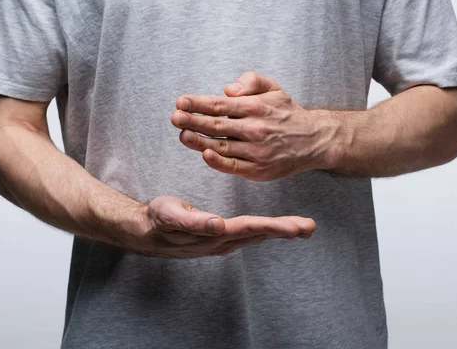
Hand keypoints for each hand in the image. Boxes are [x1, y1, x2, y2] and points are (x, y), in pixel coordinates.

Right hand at [126, 196, 316, 257]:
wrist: (146, 231)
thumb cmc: (159, 219)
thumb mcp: (171, 216)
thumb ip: (194, 221)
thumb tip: (218, 225)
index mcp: (215, 233)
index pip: (251, 228)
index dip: (275, 226)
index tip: (297, 226)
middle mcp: (222, 241)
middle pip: (259, 234)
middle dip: (286, 230)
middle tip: (310, 227)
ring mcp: (221, 242)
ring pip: (256, 235)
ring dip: (279, 231)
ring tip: (302, 227)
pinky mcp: (219, 238)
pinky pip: (248, 234)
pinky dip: (265, 230)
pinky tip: (274, 228)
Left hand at [171, 71, 338, 180]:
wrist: (315, 141)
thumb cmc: (288, 114)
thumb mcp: (274, 88)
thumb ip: (251, 82)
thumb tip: (228, 89)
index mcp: (255, 107)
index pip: (220, 105)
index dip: (198, 103)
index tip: (181, 102)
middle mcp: (255, 128)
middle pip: (217, 125)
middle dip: (192, 120)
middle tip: (174, 117)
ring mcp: (256, 151)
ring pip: (221, 146)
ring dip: (198, 141)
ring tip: (182, 135)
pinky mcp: (258, 169)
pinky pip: (233, 166)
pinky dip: (217, 162)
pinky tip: (204, 155)